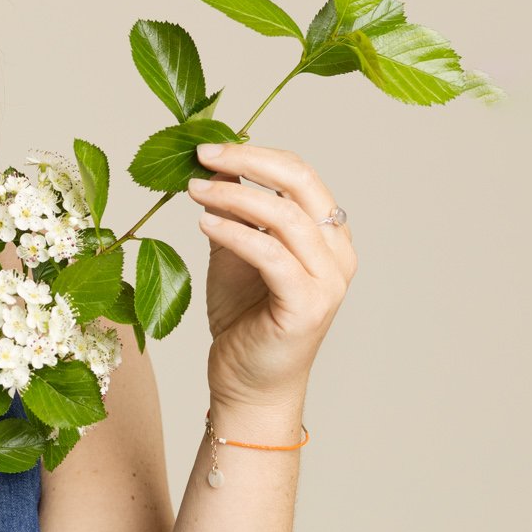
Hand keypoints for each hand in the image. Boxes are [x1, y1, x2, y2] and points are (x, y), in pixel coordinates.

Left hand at [187, 141, 356, 409]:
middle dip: (248, 162)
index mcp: (327, 234)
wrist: (247, 384)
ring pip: (286, 217)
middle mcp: (338, 254)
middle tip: (202, 155)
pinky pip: (272, 256)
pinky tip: (205, 224)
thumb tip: (215, 165)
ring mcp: (328, 281)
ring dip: (235, 197)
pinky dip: (235, 233)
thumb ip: (234, 211)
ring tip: (194, 191)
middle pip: (300, 183)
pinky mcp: (307, 307)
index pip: (300, 174)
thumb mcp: (234, 252)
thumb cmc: (244, 319)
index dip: (254, 154)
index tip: (208, 148)